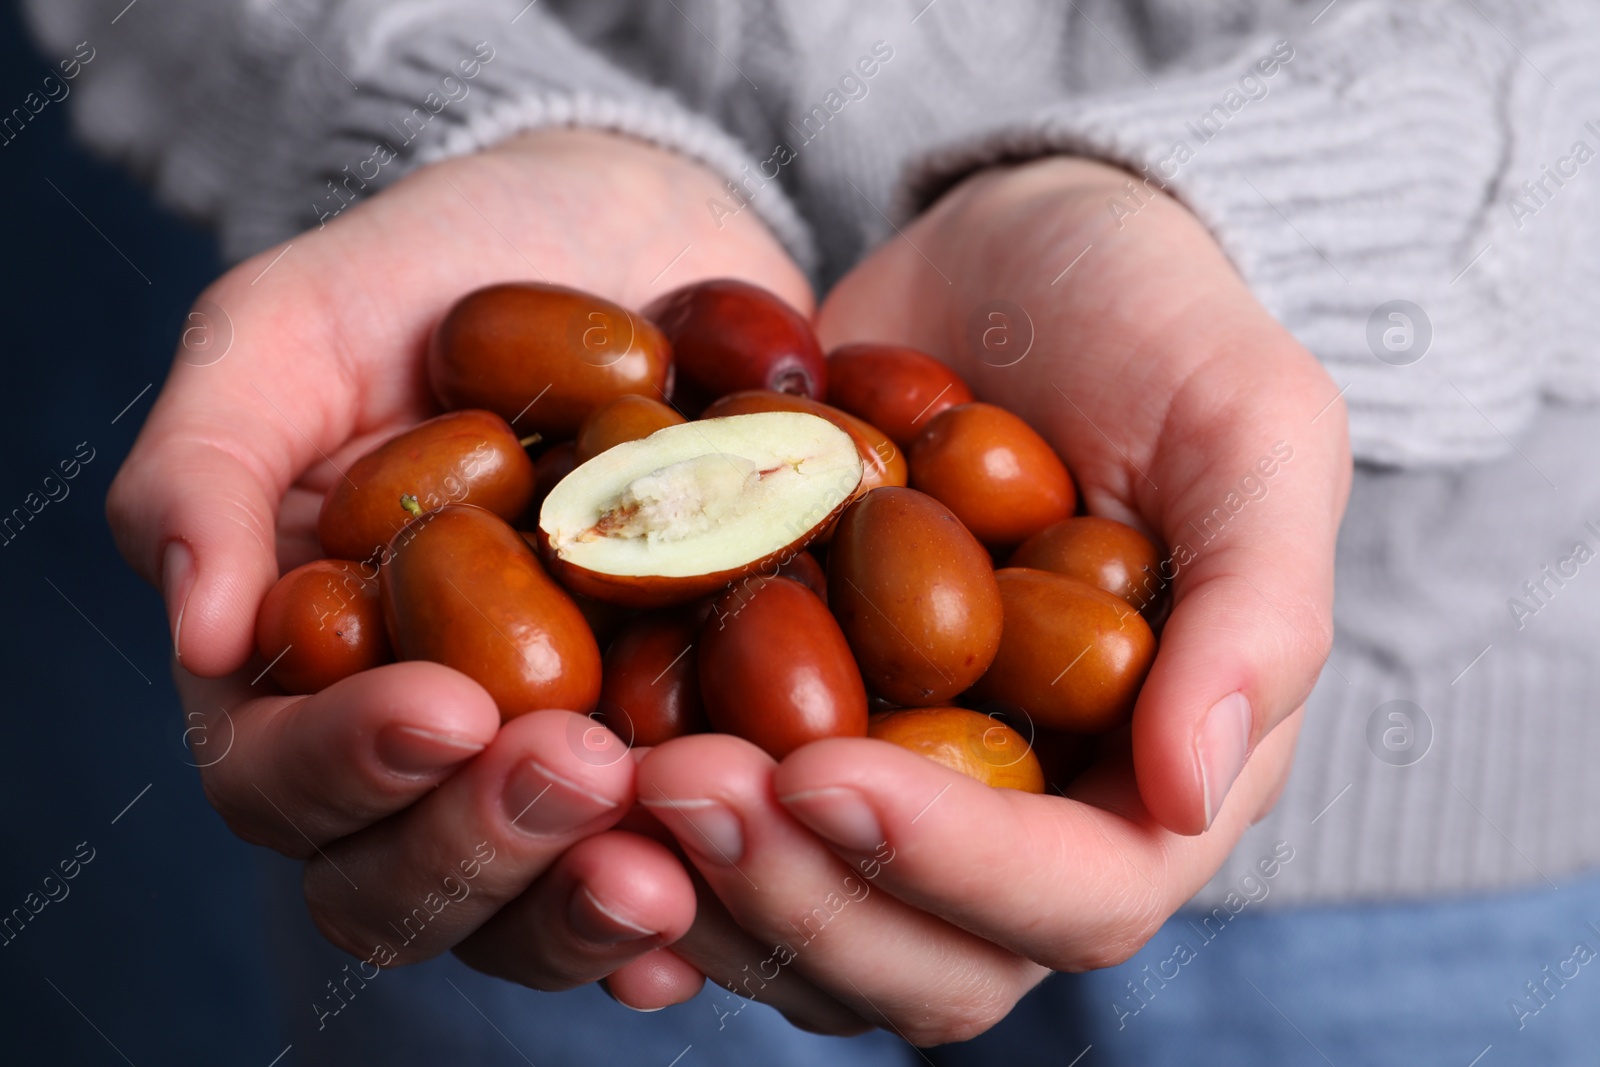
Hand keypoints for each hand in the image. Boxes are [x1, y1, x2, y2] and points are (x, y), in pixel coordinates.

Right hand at [107, 129, 811, 992]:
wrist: (624, 228)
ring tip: (679, 850)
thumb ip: (211, 464)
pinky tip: (763, 864)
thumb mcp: (288, 331)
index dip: (350, 769)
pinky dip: (718, 874)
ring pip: (545, 898)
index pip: (279, 775)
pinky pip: (690, 843)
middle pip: (414, 878)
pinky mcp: (682, 737)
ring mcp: (555, 752)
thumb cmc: (430, 271)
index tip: (447, 710)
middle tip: (583, 772)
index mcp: (303, 669)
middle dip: (489, 843)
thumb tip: (196, 629)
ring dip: (597, 897)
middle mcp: (426, 744)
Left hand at [630, 155, 1350, 1041]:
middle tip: (678, 784)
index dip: (958, 867)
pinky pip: (724, 855)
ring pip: (811, 939)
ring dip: (705, 894)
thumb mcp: (1251, 425)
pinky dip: (647, 856)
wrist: (1010, 260)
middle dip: (802, 895)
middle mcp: (1032, 819)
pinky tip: (562, 814)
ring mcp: (906, 792)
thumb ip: (1259, 606)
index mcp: (1160, 773)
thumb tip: (1194, 791)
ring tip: (595, 789)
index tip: (823, 775)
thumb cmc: (1155, 325)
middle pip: (930, 963)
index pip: (1085, 894)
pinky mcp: (799, 745)